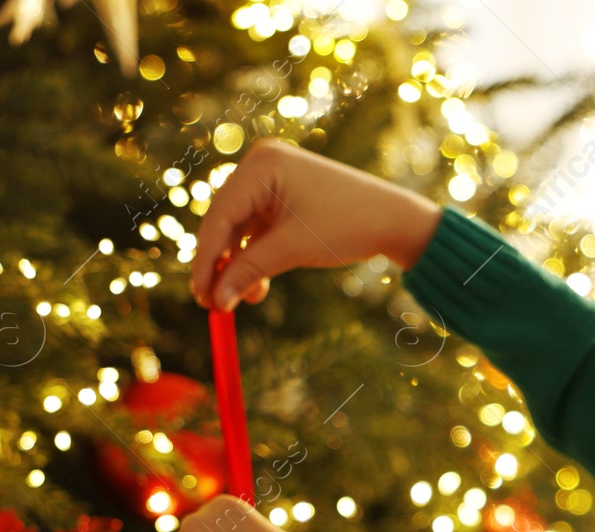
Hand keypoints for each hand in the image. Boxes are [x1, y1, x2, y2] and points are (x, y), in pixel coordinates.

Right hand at [190, 137, 442, 312]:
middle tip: (213, 304)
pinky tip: (257, 286)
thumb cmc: (348, 225)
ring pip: (238, 229)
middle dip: (220, 265)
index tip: (201, 296)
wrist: (393, 220)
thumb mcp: (293, 249)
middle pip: (224, 221)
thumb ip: (250, 271)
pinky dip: (255, 257)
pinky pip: (255, 229)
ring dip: (240, 266)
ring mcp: (270, 180)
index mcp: (261, 164)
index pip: (219, 215)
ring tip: (247, 299)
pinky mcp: (280, 197)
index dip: (206, 259)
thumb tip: (216, 300)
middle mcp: (260, 165)